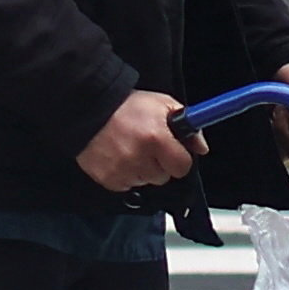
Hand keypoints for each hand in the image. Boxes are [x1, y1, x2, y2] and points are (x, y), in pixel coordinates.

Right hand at [77, 90, 203, 192]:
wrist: (88, 109)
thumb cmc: (125, 105)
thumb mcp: (161, 104)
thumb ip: (187, 124)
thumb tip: (201, 147)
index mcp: (156, 138)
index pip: (183, 167)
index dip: (180, 158)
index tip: (174, 152)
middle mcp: (140, 157)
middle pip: (164, 176)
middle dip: (160, 164)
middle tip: (149, 147)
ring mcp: (122, 171)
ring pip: (146, 182)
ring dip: (142, 169)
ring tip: (131, 148)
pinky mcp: (108, 179)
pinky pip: (127, 185)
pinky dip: (126, 174)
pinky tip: (119, 156)